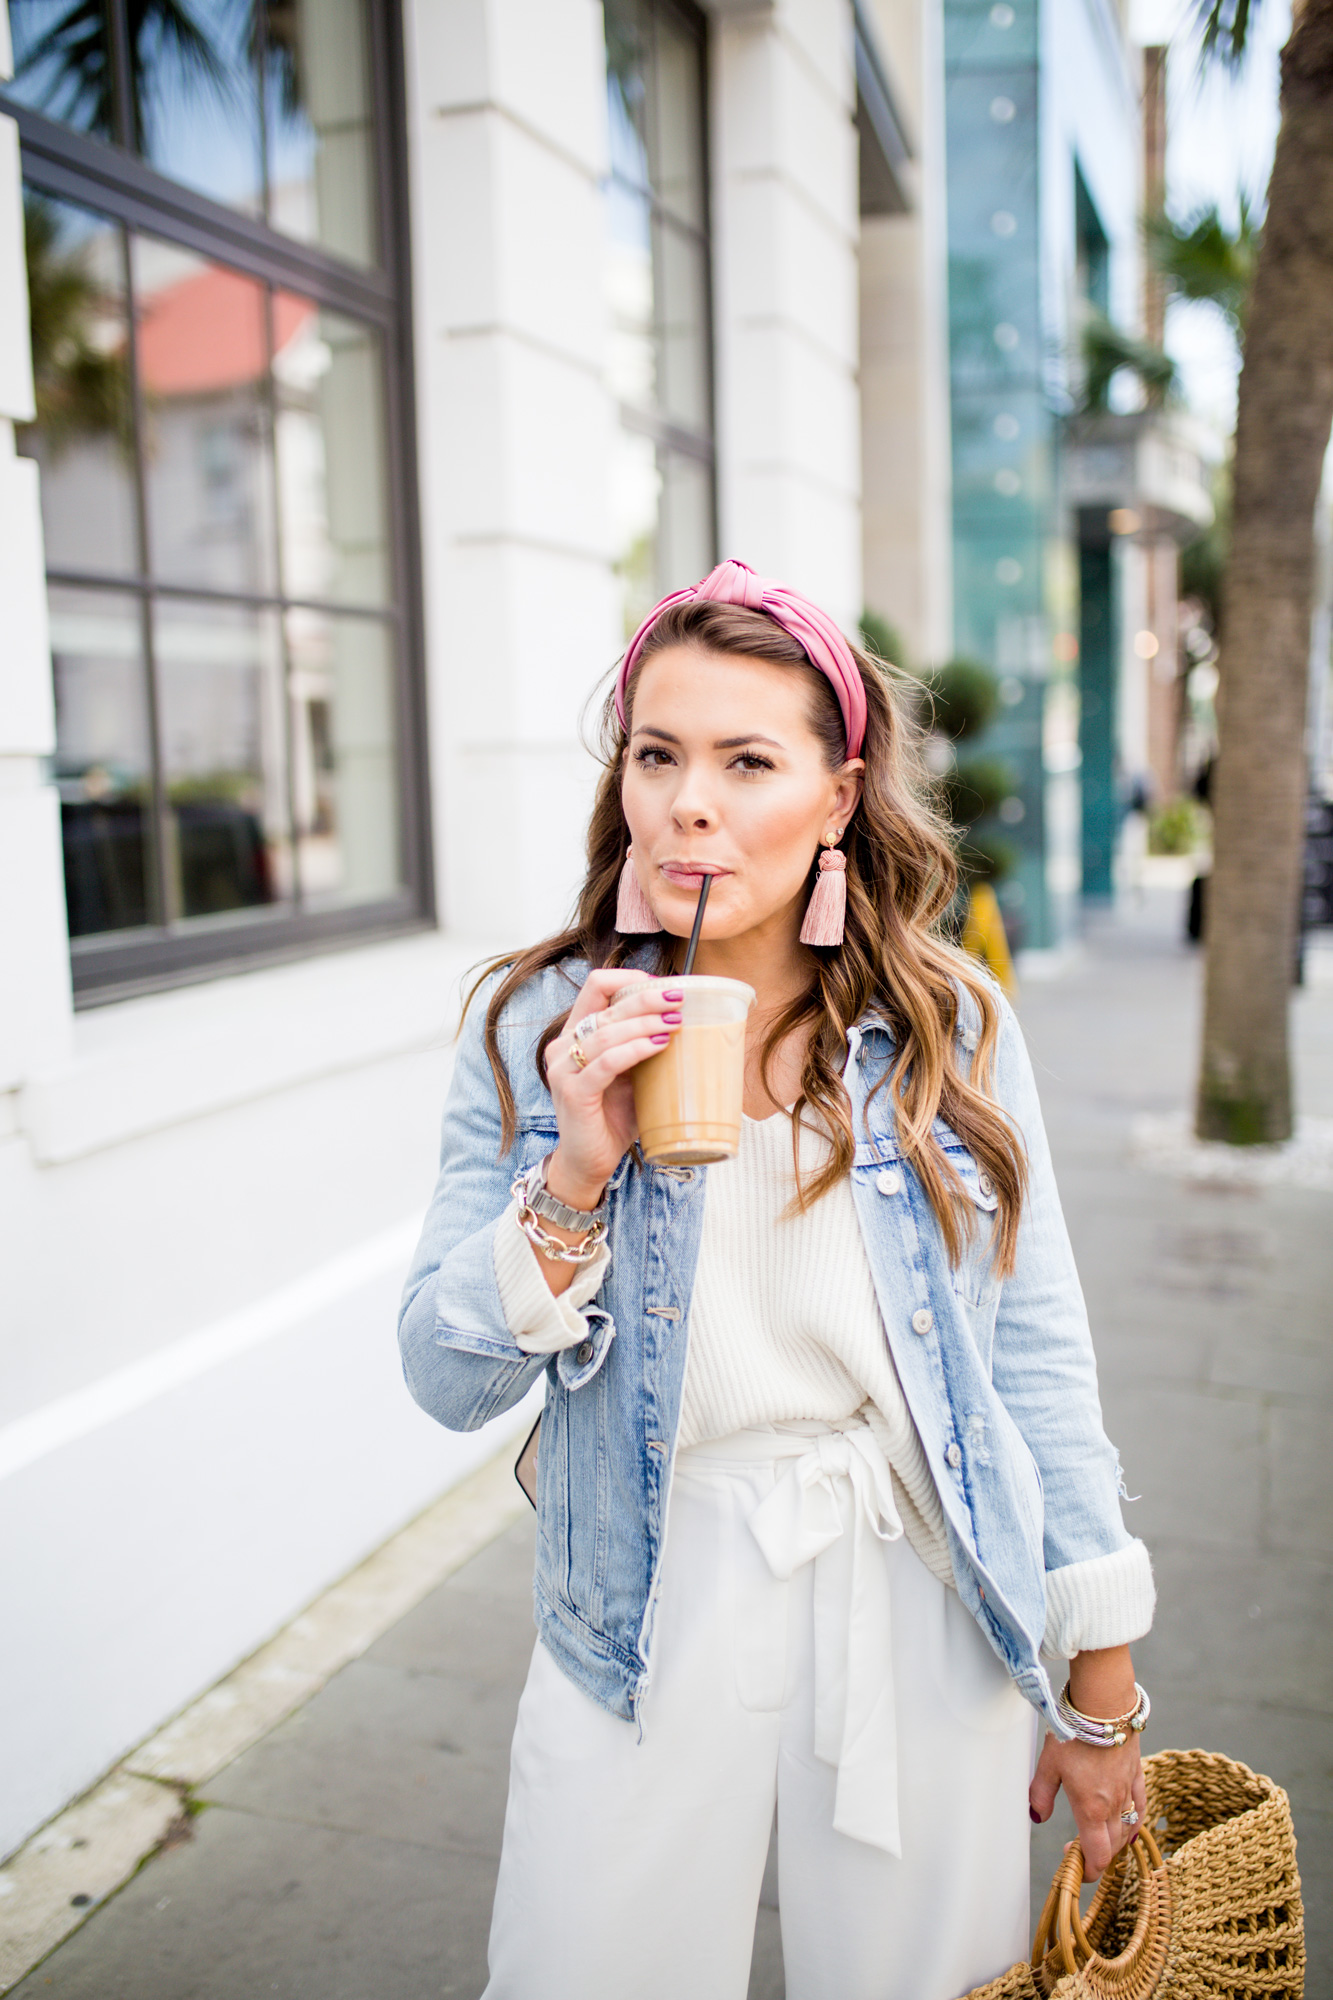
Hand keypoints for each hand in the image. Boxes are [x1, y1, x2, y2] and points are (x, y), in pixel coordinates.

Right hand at [543, 969, 680, 1208]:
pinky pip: (607, 1062)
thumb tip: (688, 1021)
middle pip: (605, 1004)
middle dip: (646, 998)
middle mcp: (562, 1046)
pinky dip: (635, 1050)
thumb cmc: (612, 1115)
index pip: (596, 986)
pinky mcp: (572, 1092)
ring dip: (645, 1023)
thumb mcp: (631, 1073)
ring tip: (675, 1022)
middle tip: (679, 1000)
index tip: (664, 986)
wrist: (589, 1160)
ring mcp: (563, 1069)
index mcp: (574, 1033)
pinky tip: (658, 1045)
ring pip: (606, 1031)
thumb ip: (643, 1046)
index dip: (630, 979)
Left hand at [1029, 1732, 1146, 1880]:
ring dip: (1115, 1843)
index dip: (1089, 1870)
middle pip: (1112, 1846)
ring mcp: (1128, 1790)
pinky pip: (1140, 1807)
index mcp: (1091, 1808)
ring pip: (1126, 1829)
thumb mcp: (1049, 1763)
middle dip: (1098, 1857)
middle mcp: (1113, 1805)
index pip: (1097, 1854)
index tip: (1077, 1870)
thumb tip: (1037, 1817)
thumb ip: (1041, 1794)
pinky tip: (1131, 1828)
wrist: (1103, 1705)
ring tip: (1100, 1843)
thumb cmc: (1073, 1731)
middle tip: (1080, 1854)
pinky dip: (1135, 1822)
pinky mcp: (1136, 1774)